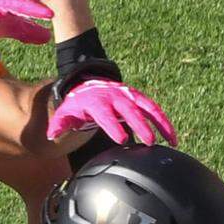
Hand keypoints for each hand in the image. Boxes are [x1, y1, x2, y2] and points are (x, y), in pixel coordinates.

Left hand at [47, 78, 176, 145]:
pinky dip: (164, 122)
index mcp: (97, 102)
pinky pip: (154, 109)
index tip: (122, 139)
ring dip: (159, 123)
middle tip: (149, 141)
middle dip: (140, 125)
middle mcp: (115, 98)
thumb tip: (52, 135)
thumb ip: (59, 124)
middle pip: (130, 111)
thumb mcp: (66, 112)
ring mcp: (129, 96)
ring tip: (170, 140)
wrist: (88, 82)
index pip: (105, 115)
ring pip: (147, 108)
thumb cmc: (78, 103)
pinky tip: (171, 137)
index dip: (113, 126)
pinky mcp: (138, 98)